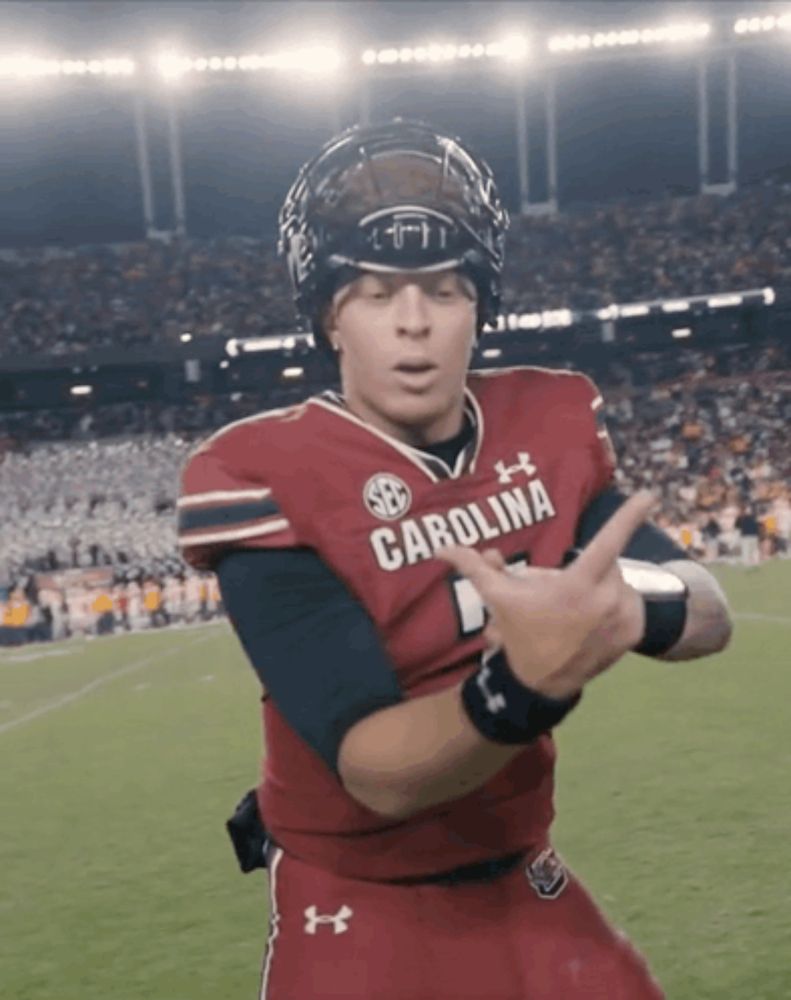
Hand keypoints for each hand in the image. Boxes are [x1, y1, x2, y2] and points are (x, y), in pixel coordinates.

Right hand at [437, 492, 653, 698]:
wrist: (543, 683)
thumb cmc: (520, 633)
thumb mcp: (498, 598)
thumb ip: (474, 567)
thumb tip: (442, 548)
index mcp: (576, 587)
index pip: (607, 543)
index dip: (628, 516)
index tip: (649, 494)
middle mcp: (606, 600)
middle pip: (603, 562)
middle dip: (583, 569)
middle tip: (558, 592)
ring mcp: (623, 618)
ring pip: (616, 580)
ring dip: (599, 585)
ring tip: (574, 610)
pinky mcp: (633, 631)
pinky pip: (626, 601)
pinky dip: (612, 603)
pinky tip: (592, 620)